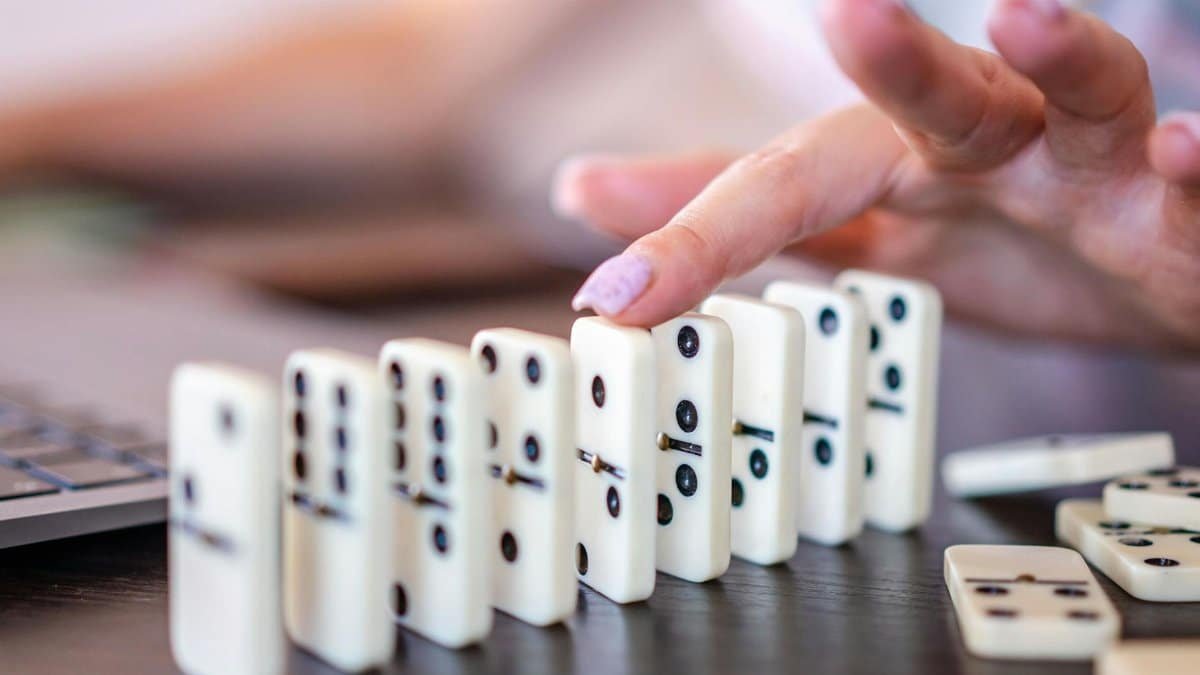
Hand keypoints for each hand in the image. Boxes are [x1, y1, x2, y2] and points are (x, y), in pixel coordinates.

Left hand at [555, 0, 1199, 351]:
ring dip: (1064, 54)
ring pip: (1084, 95)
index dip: (696, 239)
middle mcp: (990, 143)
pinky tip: (1184, 147)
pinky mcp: (1177, 206)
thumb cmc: (997, 243)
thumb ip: (733, 215)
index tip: (613, 302)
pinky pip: (1190, 179)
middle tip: (845, 12)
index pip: (784, 187)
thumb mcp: (855, 234)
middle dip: (892, 57)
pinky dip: (1191, 160)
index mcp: (897, 160)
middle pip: (935, 94)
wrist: (1145, 279)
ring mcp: (1090, 167)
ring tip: (1030, 18)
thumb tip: (581, 186)